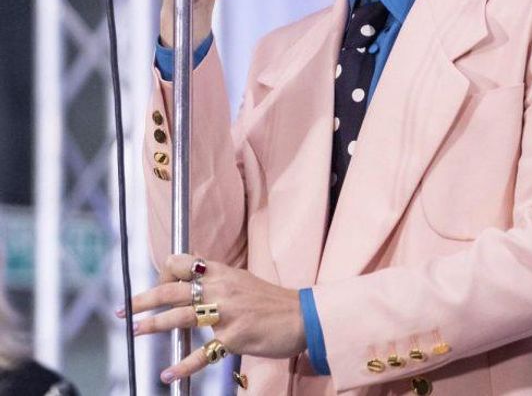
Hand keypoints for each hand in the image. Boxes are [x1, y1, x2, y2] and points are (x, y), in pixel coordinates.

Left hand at [121, 254, 306, 383]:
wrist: (302, 317)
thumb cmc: (272, 302)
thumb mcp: (244, 281)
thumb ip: (218, 280)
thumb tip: (194, 276)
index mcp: (224, 273)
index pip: (185, 262)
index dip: (165, 271)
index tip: (157, 284)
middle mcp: (222, 289)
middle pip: (174, 289)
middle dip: (144, 299)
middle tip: (124, 308)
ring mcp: (227, 313)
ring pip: (181, 316)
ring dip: (154, 324)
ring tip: (135, 331)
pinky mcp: (234, 337)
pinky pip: (201, 354)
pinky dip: (182, 366)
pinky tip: (167, 374)